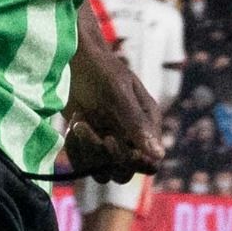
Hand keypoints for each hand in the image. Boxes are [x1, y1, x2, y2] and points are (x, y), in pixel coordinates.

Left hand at [63, 22, 163, 177]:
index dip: (132, 161)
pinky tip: (73, 126)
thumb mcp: (118, 93)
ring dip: (86, 151)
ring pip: (102, 171)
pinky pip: (83, 165)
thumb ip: (136, 124)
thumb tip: (159, 155)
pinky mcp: (88, 144)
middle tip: (87, 127)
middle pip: (124, 172)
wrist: (72, 58)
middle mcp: (131, 138)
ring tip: (79, 122)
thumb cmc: (99, 68)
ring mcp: (109, 143)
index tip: (109, 139)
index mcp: (147, 124)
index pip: (149, 163)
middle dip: (103, 155)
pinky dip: (75, 150)